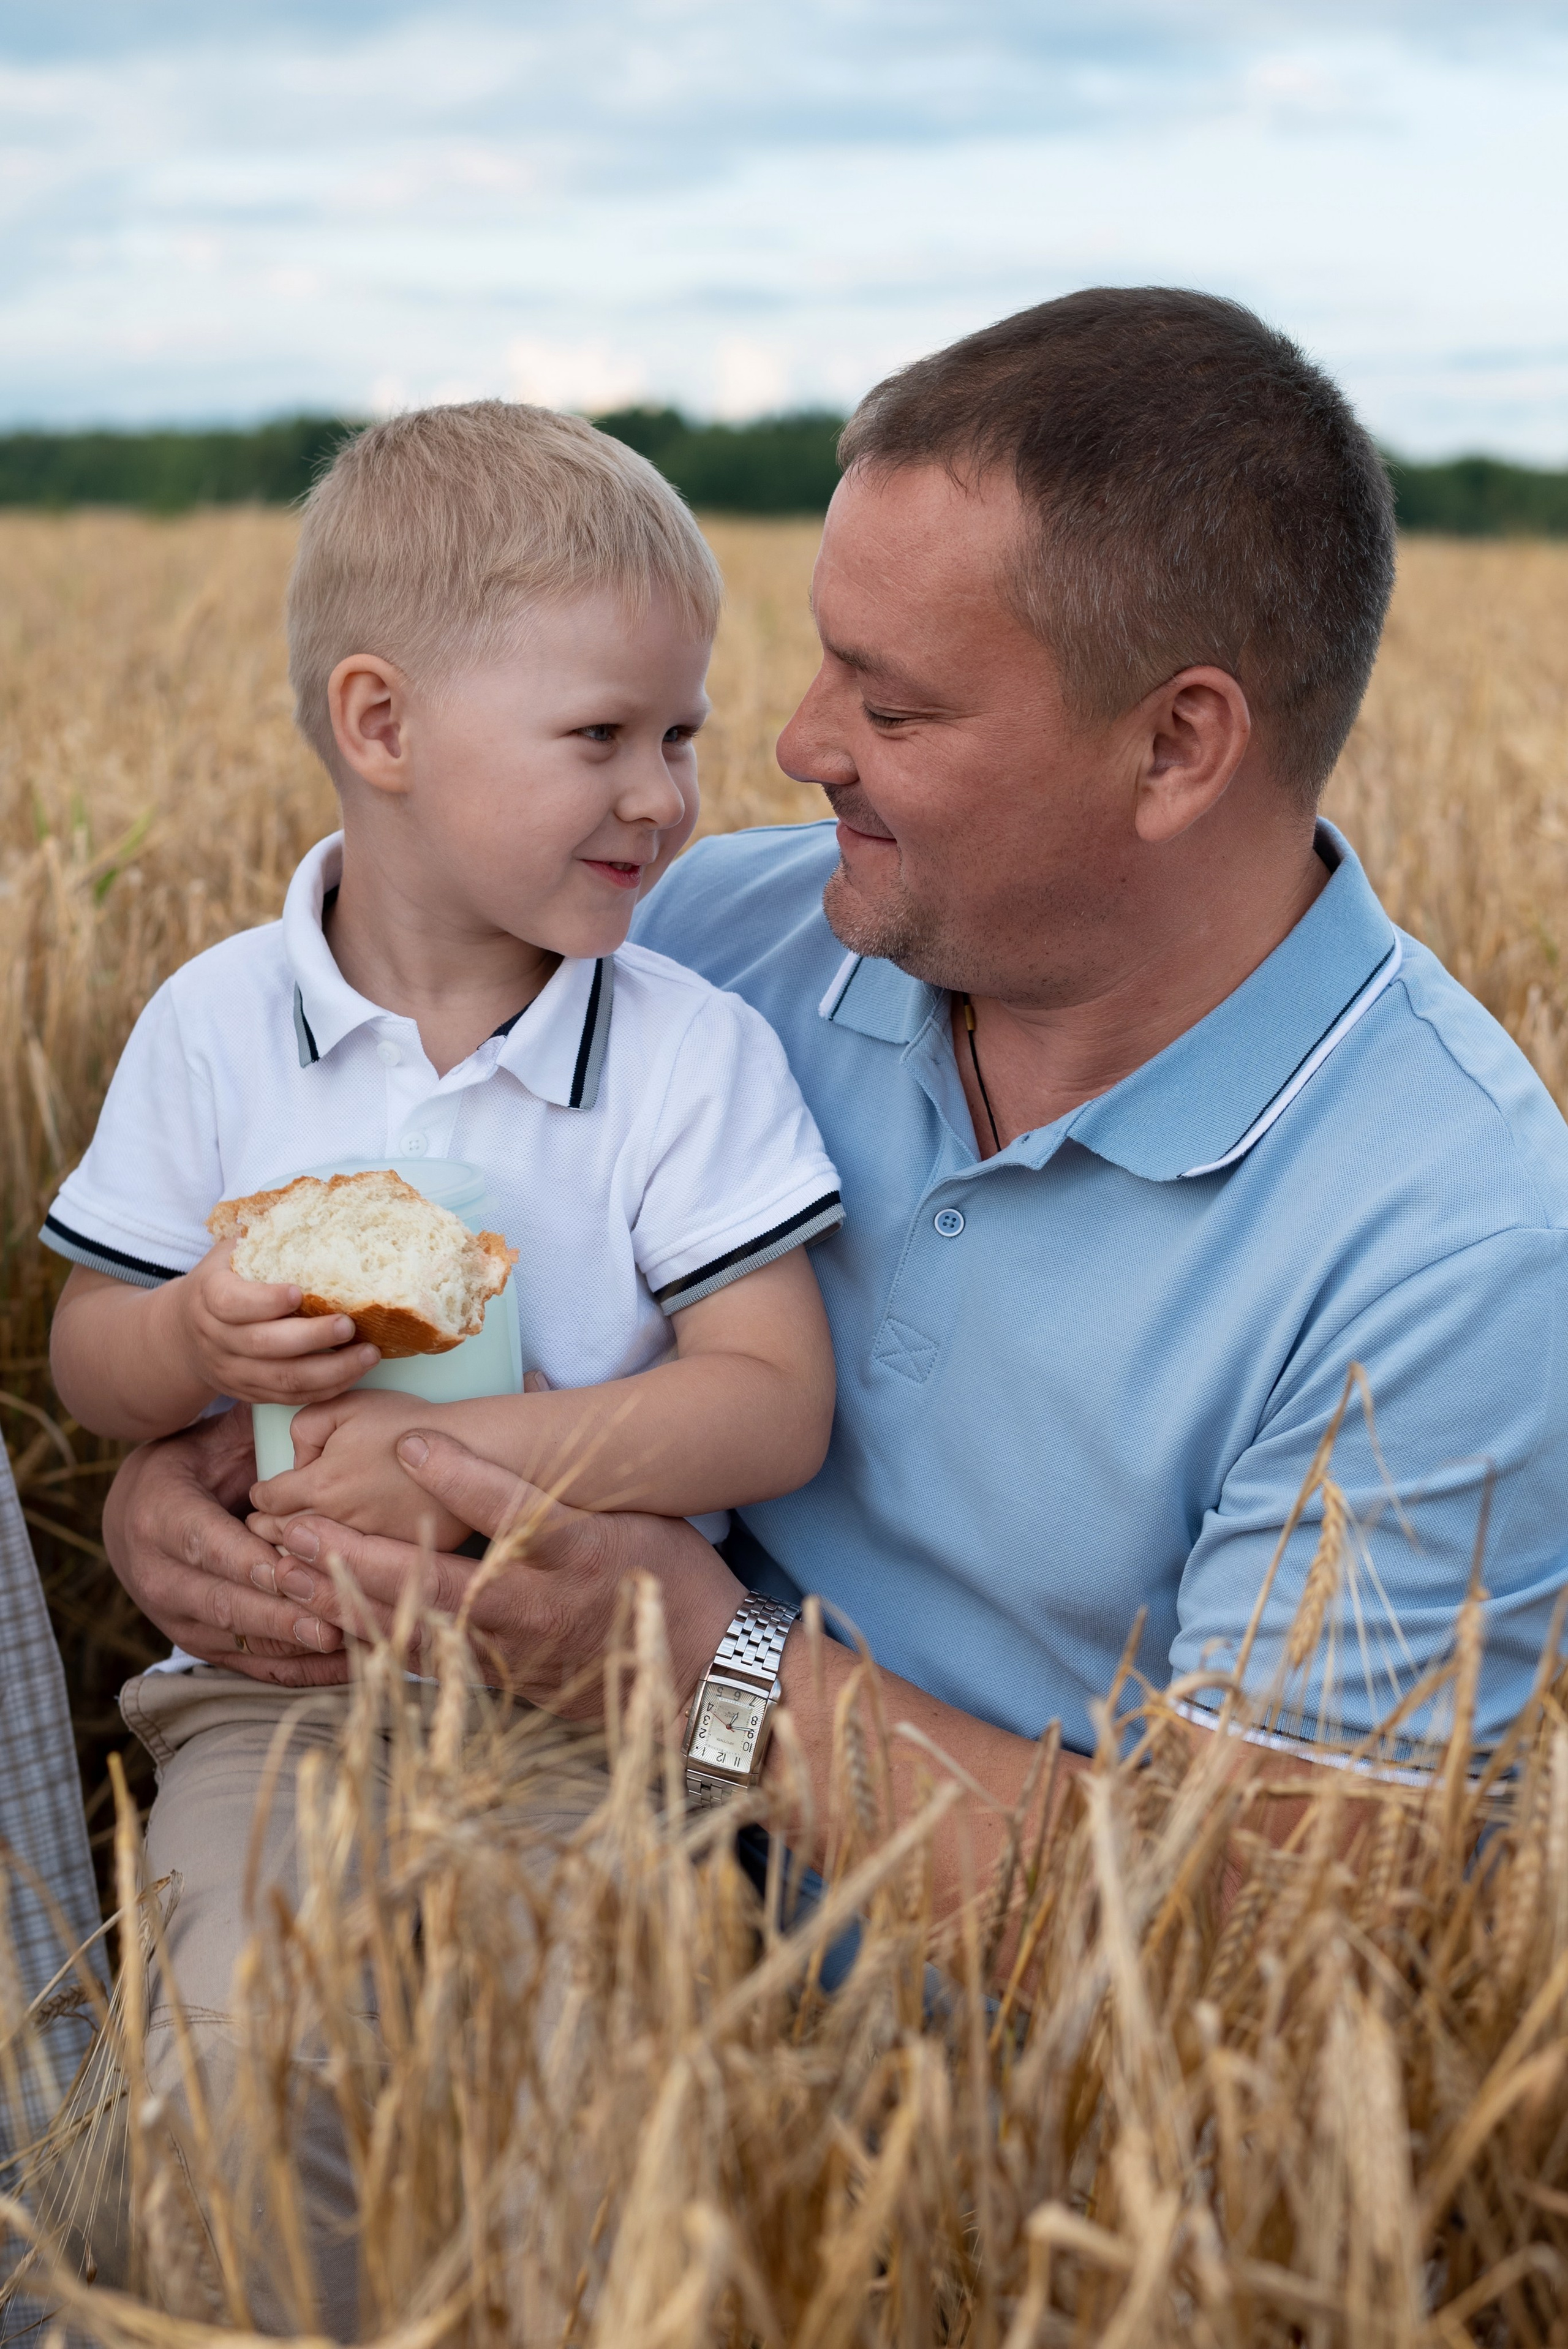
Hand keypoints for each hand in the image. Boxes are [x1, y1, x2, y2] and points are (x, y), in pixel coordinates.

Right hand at [102, 1407, 350, 1683]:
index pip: (206, 1544)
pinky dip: (297, 1670)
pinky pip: (250, 1667)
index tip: (290, 1569)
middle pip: (223, 1602)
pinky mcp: (200, 1646)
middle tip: (331, 1620)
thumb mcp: (211, 1444)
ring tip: (351, 1644)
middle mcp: (159, 1576)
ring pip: (238, 1641)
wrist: (137, 1519)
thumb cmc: (192, 1469)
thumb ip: (251, 1435)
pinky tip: (345, 1665)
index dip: (248, 1560)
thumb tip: (304, 1406)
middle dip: (279, 1614)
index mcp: (159, 1517)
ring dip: (294, 1646)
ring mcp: (176, 1618)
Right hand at [168, 1240, 380, 1405]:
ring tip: (368, 1354)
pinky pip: (289, 1399)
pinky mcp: (249, 1394)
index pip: (232, 1303)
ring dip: (330, 1371)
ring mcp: (232, 1371)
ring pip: (282, 1380)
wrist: (183, 1334)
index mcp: (209, 1297)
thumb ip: (261, 1237)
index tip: (299, 1292)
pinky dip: (325, 1390)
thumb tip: (314, 1202)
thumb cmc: (222, 1281)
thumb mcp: (228, 1253)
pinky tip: (354, 1373)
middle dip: (311, 1337)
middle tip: (349, 1324)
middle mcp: (217, 1338)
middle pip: (263, 1345)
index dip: (264, 1301)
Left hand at [248, 1428, 742, 1714]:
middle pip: (436, 1580)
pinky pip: (421, 1664)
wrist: (698, 1675)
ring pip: (414, 1629)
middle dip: (359, 1555)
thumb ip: (573, 1460)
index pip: (514, 1509)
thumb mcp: (636, 1510)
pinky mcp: (500, 1682)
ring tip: (288, 1573)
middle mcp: (537, 1606)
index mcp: (576, 1553)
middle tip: (297, 1527)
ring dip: (346, 1600)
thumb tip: (533, 1383)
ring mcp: (512, 1652)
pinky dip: (369, 1642)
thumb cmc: (671, 1579)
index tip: (410, 1443)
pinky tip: (324, 1623)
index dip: (460, 1476)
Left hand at [249, 1390, 471, 1547]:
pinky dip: (338, 1568)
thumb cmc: (408, 1424)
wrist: (468, 1450)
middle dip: (266, 1529)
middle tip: (259, 1526)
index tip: (259, 1497)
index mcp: (320, 1485)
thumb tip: (295, 1459)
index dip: (259, 1497)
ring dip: (296, 1554)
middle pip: (284, 1536)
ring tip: (288, 1548)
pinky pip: (353, 1574)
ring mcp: (367, 1548)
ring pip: (313, 1561)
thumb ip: (304, 1427)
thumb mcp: (347, 1406)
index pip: (268, 1499)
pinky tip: (333, 1560)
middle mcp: (338, 1523)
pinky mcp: (393, 1561)